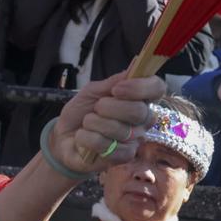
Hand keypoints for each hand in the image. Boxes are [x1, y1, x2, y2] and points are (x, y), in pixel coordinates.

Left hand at [51, 71, 166, 172]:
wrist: (64, 137)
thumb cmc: (81, 113)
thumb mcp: (92, 91)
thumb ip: (114, 81)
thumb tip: (137, 64)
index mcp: (139, 99)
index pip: (156, 88)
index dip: (140, 88)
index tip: (117, 89)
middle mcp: (142, 120)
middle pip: (139, 111)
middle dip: (110, 107)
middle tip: (96, 108)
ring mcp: (135, 139)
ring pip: (121, 130)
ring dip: (94, 123)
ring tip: (87, 124)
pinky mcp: (124, 157)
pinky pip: (108, 146)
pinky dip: (89, 139)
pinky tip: (84, 138)